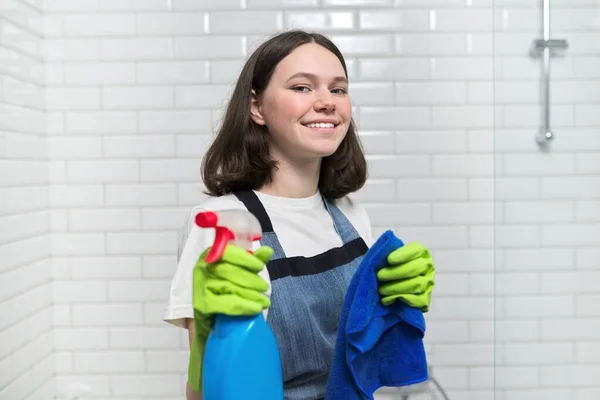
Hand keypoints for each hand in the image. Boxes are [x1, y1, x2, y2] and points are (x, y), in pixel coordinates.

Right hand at [188, 244, 272, 392]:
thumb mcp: (239, 279)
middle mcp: (201, 270)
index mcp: (209, 258)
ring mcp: (199, 288)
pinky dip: (242, 306)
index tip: (260, 266)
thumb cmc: (226, 300)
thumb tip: (267, 251)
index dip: (245, 258)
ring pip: (229, 286)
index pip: (226, 252)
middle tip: (265, 289)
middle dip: (251, 280)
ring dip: (251, 294)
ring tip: (264, 302)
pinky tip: (255, 309)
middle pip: (229, 270)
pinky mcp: (200, 306)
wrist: (211, 332)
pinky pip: (225, 303)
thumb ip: (251, 263)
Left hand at [376, 242, 434, 311]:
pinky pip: (416, 300)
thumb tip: (383, 249)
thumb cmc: (386, 270)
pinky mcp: (425, 300)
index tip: (389, 259)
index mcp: (420, 253)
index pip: (417, 250)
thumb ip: (386, 253)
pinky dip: (400, 299)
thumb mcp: (385, 259)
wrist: (385, 290)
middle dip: (396, 272)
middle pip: (416, 268)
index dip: (404, 254)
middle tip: (379, 276)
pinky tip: (387, 299)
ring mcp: (428, 284)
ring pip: (416, 284)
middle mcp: (427, 267)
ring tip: (381, 290)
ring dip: (395, 287)